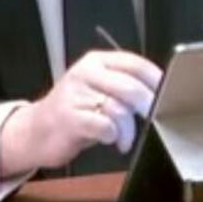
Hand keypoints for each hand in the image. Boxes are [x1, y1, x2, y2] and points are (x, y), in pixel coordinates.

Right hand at [0, 51, 161, 176]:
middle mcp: (85, 73)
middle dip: (148, 106)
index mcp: (96, 61)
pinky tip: (111, 140)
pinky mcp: (69, 117)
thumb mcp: (97, 90)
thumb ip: (123, 86)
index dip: (155, 79)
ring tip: (125, 139)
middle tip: (154, 119)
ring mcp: (75, 94)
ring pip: (118, 108)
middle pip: (129, 86)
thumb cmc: (74, 112)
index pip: (134, 63)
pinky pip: (103, 125)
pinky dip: (113, 136)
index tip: (168, 94)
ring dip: (128, 129)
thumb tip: (158, 94)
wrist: (34, 131)